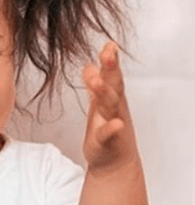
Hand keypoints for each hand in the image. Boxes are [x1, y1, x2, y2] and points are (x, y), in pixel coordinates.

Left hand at [82, 42, 137, 173]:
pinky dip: (112, 128)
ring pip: (110, 105)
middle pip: (114, 84)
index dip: (110, 59)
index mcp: (110, 96)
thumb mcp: (98, 104)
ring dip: (104, 93)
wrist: (114, 161)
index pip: (111, 74)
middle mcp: (114, 107)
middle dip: (111, 68)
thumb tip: (88, 65)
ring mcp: (113, 123)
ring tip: (97, 82)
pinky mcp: (109, 141)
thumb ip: (95, 84)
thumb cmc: (106, 129)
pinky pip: (110, 134)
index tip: (109, 44)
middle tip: (107, 52)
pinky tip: (115, 124)